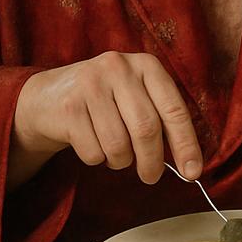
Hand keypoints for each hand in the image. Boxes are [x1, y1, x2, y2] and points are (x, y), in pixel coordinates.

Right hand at [11, 52, 201, 186]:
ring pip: (119, 144)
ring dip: (120, 161)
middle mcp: (119, 68)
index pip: (174, 109)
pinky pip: (93, 152)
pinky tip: (91, 144)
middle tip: (151, 177)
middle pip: (147, 129)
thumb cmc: (106, 102)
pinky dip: (97, 159)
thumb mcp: (136, 96)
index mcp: (146, 65)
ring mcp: (91, 85)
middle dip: (152, 161)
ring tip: (115, 153)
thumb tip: (191, 165)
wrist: (48, 97)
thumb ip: (162, 119)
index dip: (186, 144)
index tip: (193, 172)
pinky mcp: (69, 107)